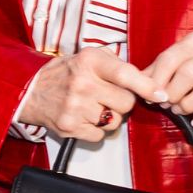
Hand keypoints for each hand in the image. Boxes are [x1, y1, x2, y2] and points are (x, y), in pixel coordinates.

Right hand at [18, 46, 168, 140]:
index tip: (160, 94)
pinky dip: (96, 130)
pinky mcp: (69, 127)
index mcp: (90, 62)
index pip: (125, 75)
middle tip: (108, 96)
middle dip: (122, 102)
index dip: (146, 86)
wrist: (32, 89)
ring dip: (109, 117)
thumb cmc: (67, 72)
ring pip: (114, 122)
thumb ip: (117, 66)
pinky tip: (84, 117)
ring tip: (93, 106)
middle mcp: (83, 84)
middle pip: (125, 104)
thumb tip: (148, 84)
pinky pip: (99, 136)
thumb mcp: (91, 57)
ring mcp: (75, 107)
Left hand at [143, 33, 192, 128]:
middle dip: (173, 93)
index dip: (156, 80)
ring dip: (188, 105)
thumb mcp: (179, 61)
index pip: (170, 58)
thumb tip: (138, 84)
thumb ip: (157, 70)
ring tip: (180, 110)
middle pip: (189, 72)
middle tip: (166, 103)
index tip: (150, 95)